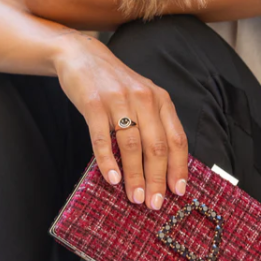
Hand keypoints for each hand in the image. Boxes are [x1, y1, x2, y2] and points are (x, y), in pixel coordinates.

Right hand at [53, 32, 188, 208]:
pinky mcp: (93, 103)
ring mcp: (118, 100)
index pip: (176, 139)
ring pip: (132, 145)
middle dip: (157, 179)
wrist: (81, 55)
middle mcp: (144, 98)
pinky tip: (112, 179)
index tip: (177, 192)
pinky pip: (102, 138)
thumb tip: (161, 168)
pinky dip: (107, 161)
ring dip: (134, 176)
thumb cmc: (114, 85)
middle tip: (154, 204)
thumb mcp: (141, 98)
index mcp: (160, 100)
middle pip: (156, 146)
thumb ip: (153, 125)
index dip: (178, 168)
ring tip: (134, 198)